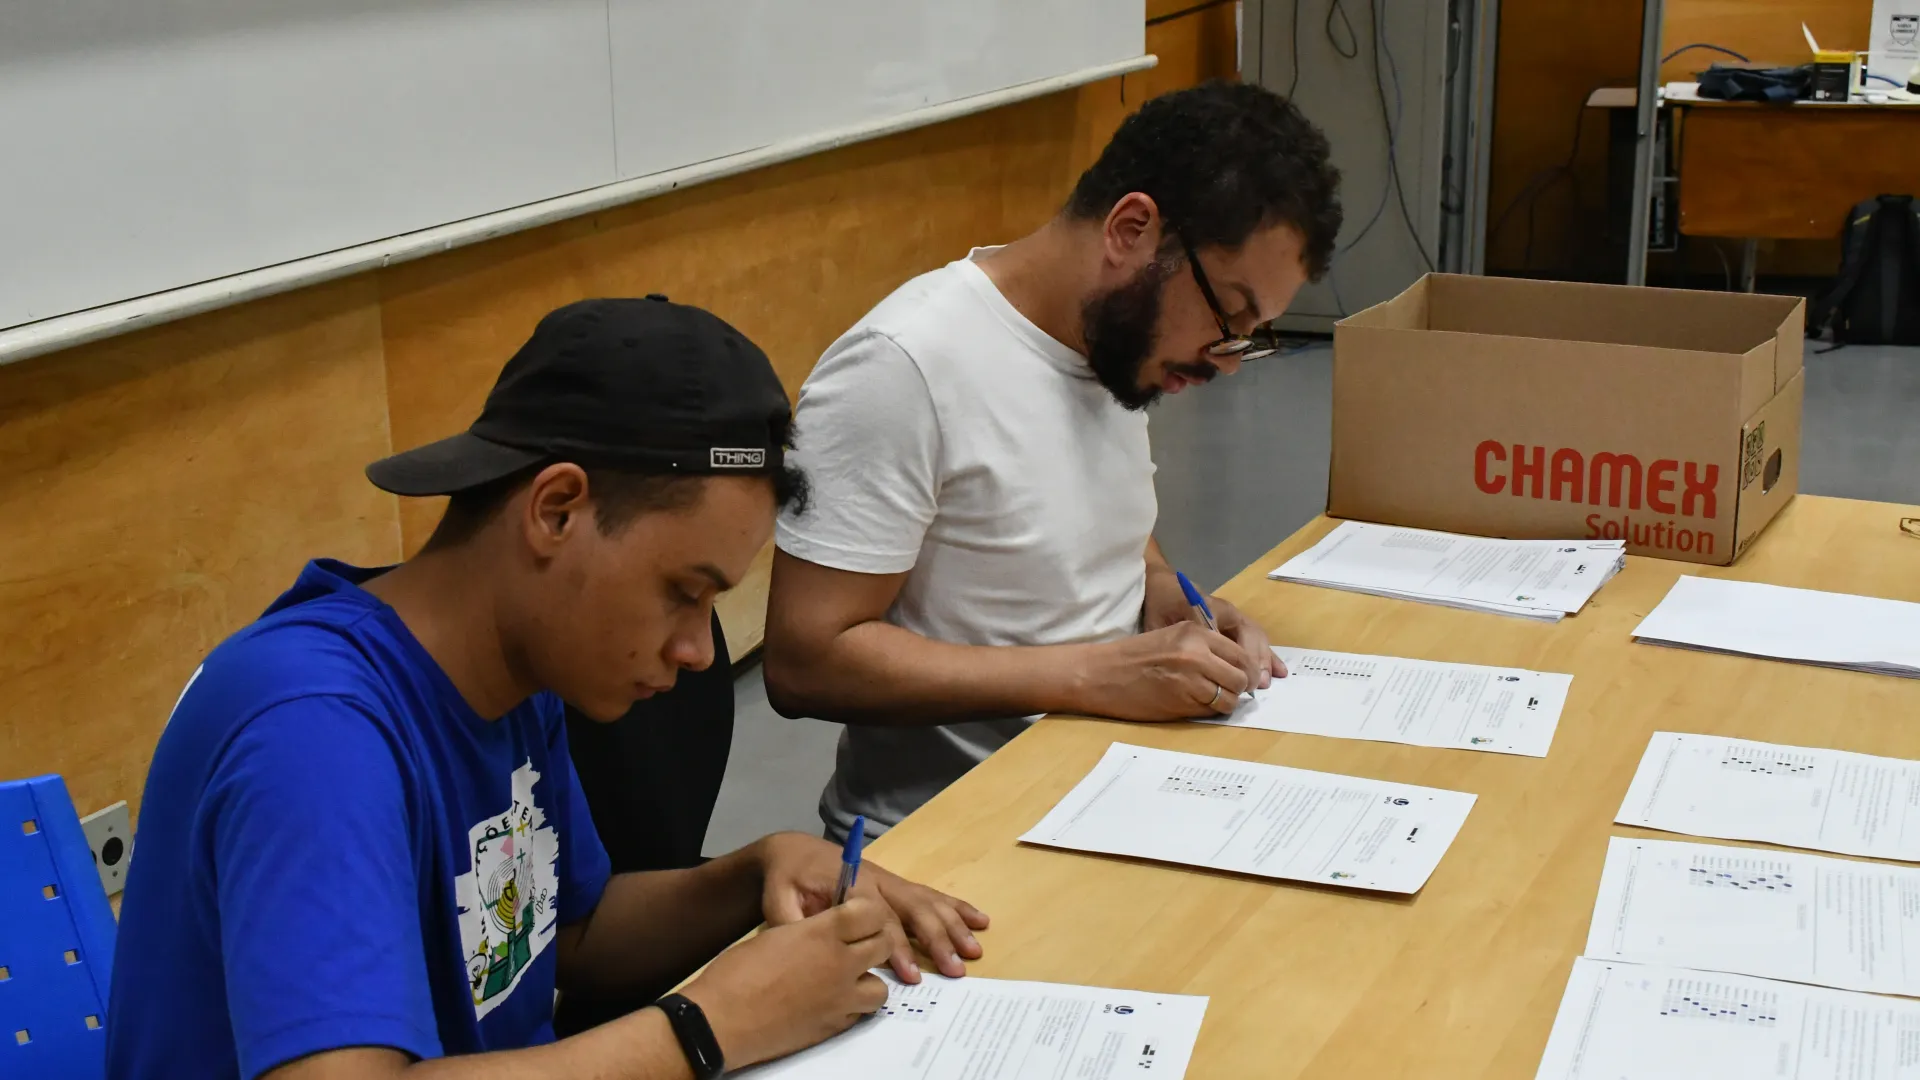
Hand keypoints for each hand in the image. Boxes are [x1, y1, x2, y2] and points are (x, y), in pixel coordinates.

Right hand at [679, 897, 892, 1067]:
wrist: (722, 1021)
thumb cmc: (736, 973)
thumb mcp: (775, 935)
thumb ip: (807, 932)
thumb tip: (821, 933)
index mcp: (822, 932)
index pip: (871, 912)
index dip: (867, 912)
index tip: (858, 915)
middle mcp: (840, 963)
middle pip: (883, 944)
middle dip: (875, 941)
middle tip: (857, 944)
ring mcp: (840, 998)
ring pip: (880, 987)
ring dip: (868, 979)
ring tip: (847, 979)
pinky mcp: (834, 1026)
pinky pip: (859, 1013)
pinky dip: (852, 1006)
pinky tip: (831, 1002)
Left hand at [755, 833, 989, 980]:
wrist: (794, 851)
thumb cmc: (786, 879)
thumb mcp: (777, 899)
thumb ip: (791, 924)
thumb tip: (807, 950)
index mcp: (850, 882)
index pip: (880, 918)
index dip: (897, 947)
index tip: (910, 974)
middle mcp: (877, 880)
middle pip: (913, 908)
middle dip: (936, 939)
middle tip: (954, 968)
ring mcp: (890, 881)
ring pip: (927, 902)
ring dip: (953, 925)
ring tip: (974, 950)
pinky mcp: (896, 885)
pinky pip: (930, 895)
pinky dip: (956, 907)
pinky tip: (979, 920)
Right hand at [1078, 621, 1257, 720]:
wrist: (1100, 674)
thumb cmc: (1132, 657)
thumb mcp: (1171, 638)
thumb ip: (1202, 649)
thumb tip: (1236, 669)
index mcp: (1195, 632)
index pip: (1240, 654)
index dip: (1247, 670)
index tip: (1244, 679)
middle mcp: (1197, 653)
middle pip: (1241, 676)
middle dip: (1240, 688)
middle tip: (1230, 693)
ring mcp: (1191, 678)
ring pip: (1230, 697)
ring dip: (1225, 702)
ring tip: (1209, 700)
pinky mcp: (1183, 702)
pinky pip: (1212, 711)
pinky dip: (1209, 712)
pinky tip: (1194, 706)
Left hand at [1143, 566, 1287, 690]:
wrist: (1163, 586)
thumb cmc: (1160, 605)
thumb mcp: (1160, 623)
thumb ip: (1174, 639)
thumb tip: (1194, 661)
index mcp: (1210, 608)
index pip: (1231, 633)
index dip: (1239, 656)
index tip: (1240, 677)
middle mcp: (1227, 612)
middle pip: (1250, 635)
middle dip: (1255, 660)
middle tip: (1255, 684)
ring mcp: (1234, 618)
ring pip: (1257, 638)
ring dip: (1264, 660)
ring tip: (1265, 682)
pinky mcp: (1237, 625)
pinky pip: (1257, 640)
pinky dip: (1267, 656)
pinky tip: (1279, 671)